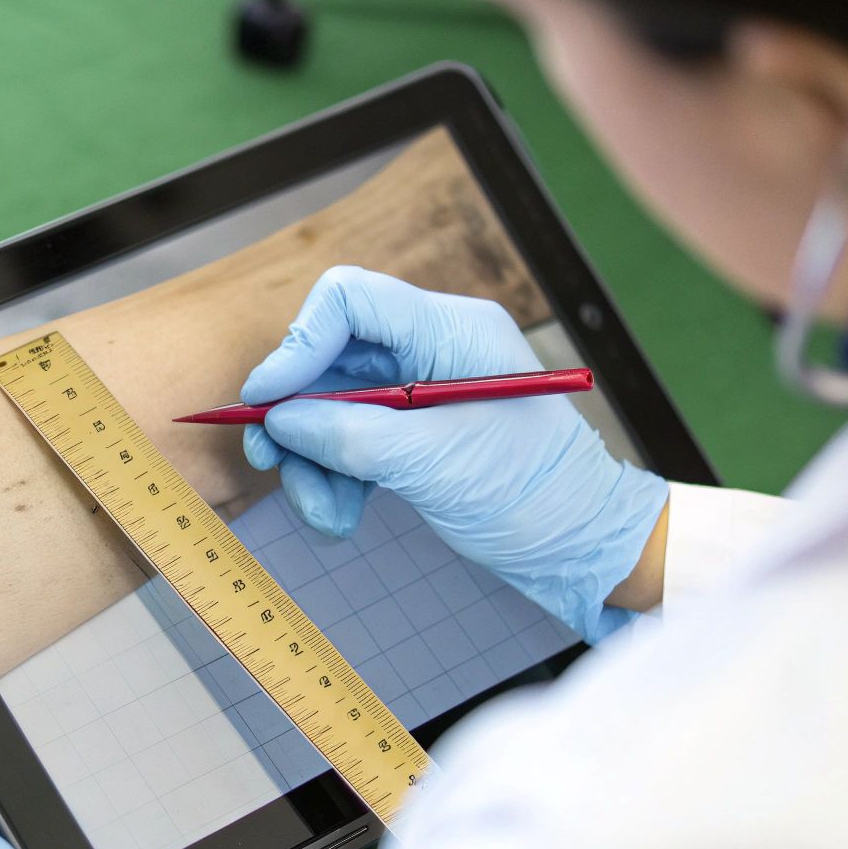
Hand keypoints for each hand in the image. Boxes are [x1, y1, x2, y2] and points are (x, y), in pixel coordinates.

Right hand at [241, 266, 667, 641]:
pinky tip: (340, 520)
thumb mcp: (431, 463)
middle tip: (268, 461)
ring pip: (331, 410)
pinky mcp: (413, 436)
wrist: (581, 546)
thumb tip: (278, 422)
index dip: (298, 343)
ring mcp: (419, 395)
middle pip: (330, 360)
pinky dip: (335, 481)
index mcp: (451, 332)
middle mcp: (431, 351)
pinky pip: (350, 444)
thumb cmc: (533, 493)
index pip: (351, 301)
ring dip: (313, 464)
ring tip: (324, 515)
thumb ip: (348, 436)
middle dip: (296, 418)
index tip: (266, 399)